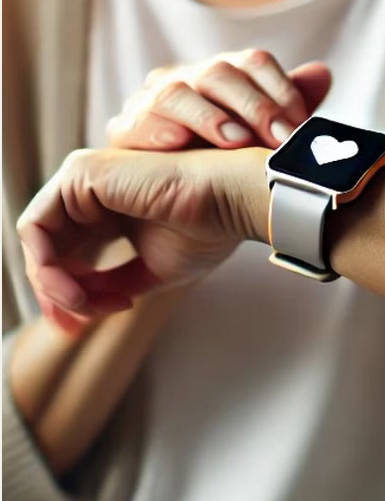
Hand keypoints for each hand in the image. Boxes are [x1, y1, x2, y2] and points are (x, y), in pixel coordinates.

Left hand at [17, 146, 269, 329]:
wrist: (231, 201)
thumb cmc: (207, 228)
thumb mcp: (147, 270)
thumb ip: (108, 285)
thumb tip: (74, 309)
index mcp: (112, 206)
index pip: (68, 251)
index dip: (64, 293)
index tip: (80, 327)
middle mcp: (94, 189)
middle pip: (48, 248)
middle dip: (53, 294)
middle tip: (74, 326)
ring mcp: (85, 177)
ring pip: (37, 240)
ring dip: (52, 284)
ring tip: (83, 308)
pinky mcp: (80, 173)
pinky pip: (36, 228)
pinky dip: (47, 267)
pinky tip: (77, 291)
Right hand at [106, 53, 330, 150]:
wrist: (184, 215)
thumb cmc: (230, 167)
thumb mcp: (265, 142)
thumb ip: (290, 108)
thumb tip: (322, 73)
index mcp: (227, 74)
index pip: (254, 63)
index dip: (280, 90)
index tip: (300, 125)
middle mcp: (189, 78)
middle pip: (219, 73)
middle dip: (252, 105)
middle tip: (276, 138)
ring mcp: (152, 100)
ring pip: (175, 91)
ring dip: (207, 117)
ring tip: (233, 141)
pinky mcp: (123, 129)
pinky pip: (134, 121)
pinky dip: (155, 130)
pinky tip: (177, 143)